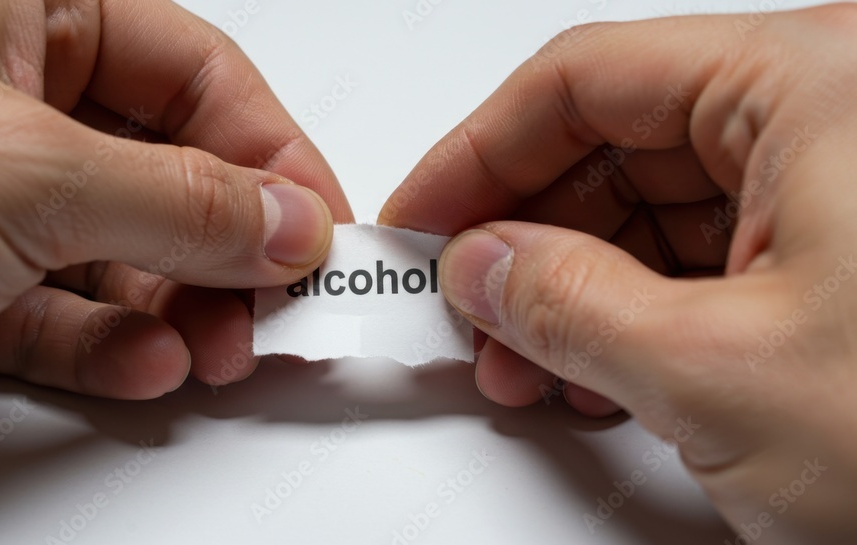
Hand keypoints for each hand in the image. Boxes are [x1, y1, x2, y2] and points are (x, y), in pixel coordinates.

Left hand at [0, 0, 352, 398]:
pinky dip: (109, 345)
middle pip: (172, 171)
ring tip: (211, 353)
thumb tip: (290, 221)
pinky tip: (145, 366)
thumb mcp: (26, 173)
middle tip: (269, 311)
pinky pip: (64, 311)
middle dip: (227, 251)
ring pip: (124, 253)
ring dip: (177, 310)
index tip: (319, 231)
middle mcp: (10, 98)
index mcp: (27, 9)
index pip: (199, 75)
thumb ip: (184, 201)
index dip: (273, 154)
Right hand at [381, 5, 856, 541]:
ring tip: (532, 362)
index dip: (478, 152)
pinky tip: (606, 368)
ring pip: (659, 207)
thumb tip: (478, 267)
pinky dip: (644, 313)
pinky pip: (711, 257)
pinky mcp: (853, 252)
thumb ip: (564, 305)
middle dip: (527, 236)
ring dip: (578, 286)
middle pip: (617, 142)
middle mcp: (838, 112)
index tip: (422, 216)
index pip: (584, 80)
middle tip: (471, 309)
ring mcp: (849, 182)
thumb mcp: (718, 374)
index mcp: (817, 82)